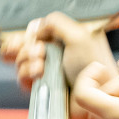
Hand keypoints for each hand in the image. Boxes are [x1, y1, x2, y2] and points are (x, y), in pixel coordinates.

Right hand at [0, 11, 114, 91]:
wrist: (98, 95)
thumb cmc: (94, 65)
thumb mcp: (79, 35)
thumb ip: (55, 22)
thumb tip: (34, 27)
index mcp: (63, 38)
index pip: (35, 32)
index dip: (28, 35)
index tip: (32, 38)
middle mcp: (54, 53)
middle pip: (22, 45)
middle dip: (27, 48)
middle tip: (40, 53)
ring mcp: (47, 71)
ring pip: (20, 62)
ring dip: (26, 61)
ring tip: (41, 67)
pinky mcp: (42, 88)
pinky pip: (22, 79)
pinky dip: (26, 75)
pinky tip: (39, 75)